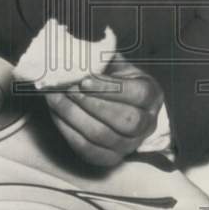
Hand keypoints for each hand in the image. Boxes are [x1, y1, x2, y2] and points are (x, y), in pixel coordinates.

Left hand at [46, 60, 163, 165]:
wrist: (116, 105)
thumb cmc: (113, 80)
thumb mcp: (114, 64)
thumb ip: (102, 57)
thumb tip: (79, 50)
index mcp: (152, 96)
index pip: (138, 94)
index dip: (111, 88)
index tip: (85, 78)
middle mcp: (147, 124)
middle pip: (125, 120)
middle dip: (92, 103)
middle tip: (69, 89)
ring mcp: (129, 145)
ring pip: (102, 136)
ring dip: (74, 115)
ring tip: (56, 98)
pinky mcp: (109, 159)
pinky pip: (87, 150)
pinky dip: (68, 131)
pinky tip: (56, 114)